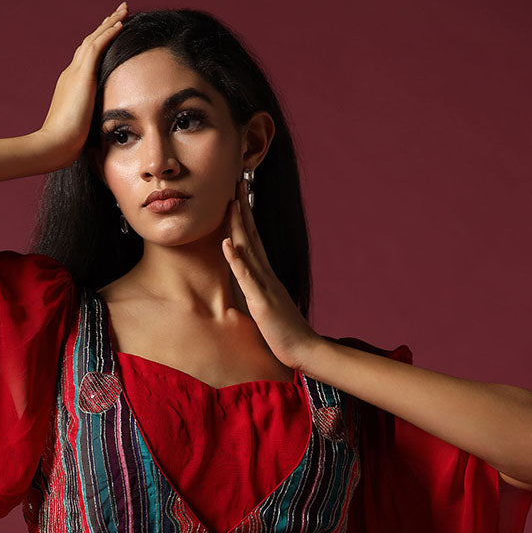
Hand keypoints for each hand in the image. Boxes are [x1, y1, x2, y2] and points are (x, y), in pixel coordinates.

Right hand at [38, 3, 128, 167]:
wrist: (53, 145)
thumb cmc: (66, 146)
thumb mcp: (82, 129)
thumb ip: (91, 123)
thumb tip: (104, 132)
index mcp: (71, 86)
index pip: (87, 60)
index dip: (99, 45)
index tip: (111, 35)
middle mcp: (71, 74)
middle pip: (89, 43)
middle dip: (104, 27)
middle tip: (119, 13)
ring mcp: (75, 73)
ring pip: (94, 39)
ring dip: (110, 23)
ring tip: (124, 10)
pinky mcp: (81, 75)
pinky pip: (97, 46)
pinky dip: (108, 33)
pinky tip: (121, 23)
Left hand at [221, 179, 323, 371]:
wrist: (304, 349)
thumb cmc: (285, 331)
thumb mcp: (267, 306)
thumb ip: (258, 291)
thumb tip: (248, 282)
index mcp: (266, 275)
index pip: (254, 241)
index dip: (245, 218)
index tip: (237, 196)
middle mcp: (266, 274)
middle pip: (252, 236)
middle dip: (242, 210)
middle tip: (235, 183)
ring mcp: (264, 285)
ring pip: (249, 249)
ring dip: (238, 225)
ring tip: (230, 202)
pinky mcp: (262, 301)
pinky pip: (247, 277)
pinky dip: (236, 259)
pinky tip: (227, 243)